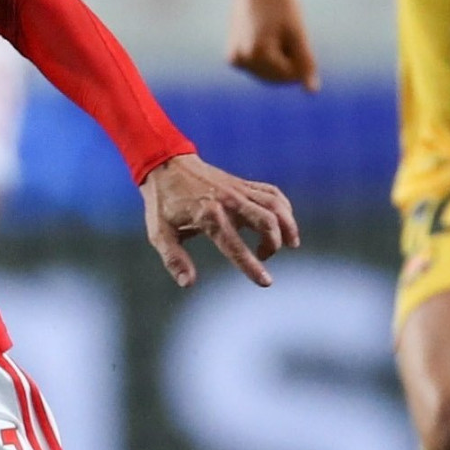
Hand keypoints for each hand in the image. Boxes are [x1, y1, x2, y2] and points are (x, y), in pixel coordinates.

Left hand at [140, 152, 297, 288]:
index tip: (266, 282)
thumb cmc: (162, 203)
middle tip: (264, 257)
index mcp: (208, 216)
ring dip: (288, 226)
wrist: (166, 165)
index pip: (235, 245)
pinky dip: (284, 208)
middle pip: (266, 222)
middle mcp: (229, 201)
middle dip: (274, 244)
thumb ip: (174, 260)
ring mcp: (238, 190)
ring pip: (275, 206)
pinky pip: (272, 194)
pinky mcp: (243, 184)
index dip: (251, 266)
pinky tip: (284, 223)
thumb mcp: (160, 233)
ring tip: (290, 244)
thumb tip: (188, 283)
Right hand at [225, 0, 318, 87]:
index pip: (292, 75)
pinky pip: (258, 68)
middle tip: (280, 30)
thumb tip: (313, 91)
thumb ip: (305, 62)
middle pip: (278, 78)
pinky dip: (266, 58)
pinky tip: (263, 37)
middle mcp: (242, 60)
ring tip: (271, 33)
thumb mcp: (297, 32)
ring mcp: (235, 60)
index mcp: (258, 54)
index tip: (292, 32)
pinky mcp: (232, 57)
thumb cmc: (280, 3)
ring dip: (278, 60)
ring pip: (268, 75)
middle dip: (287, 60)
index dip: (300, 56)